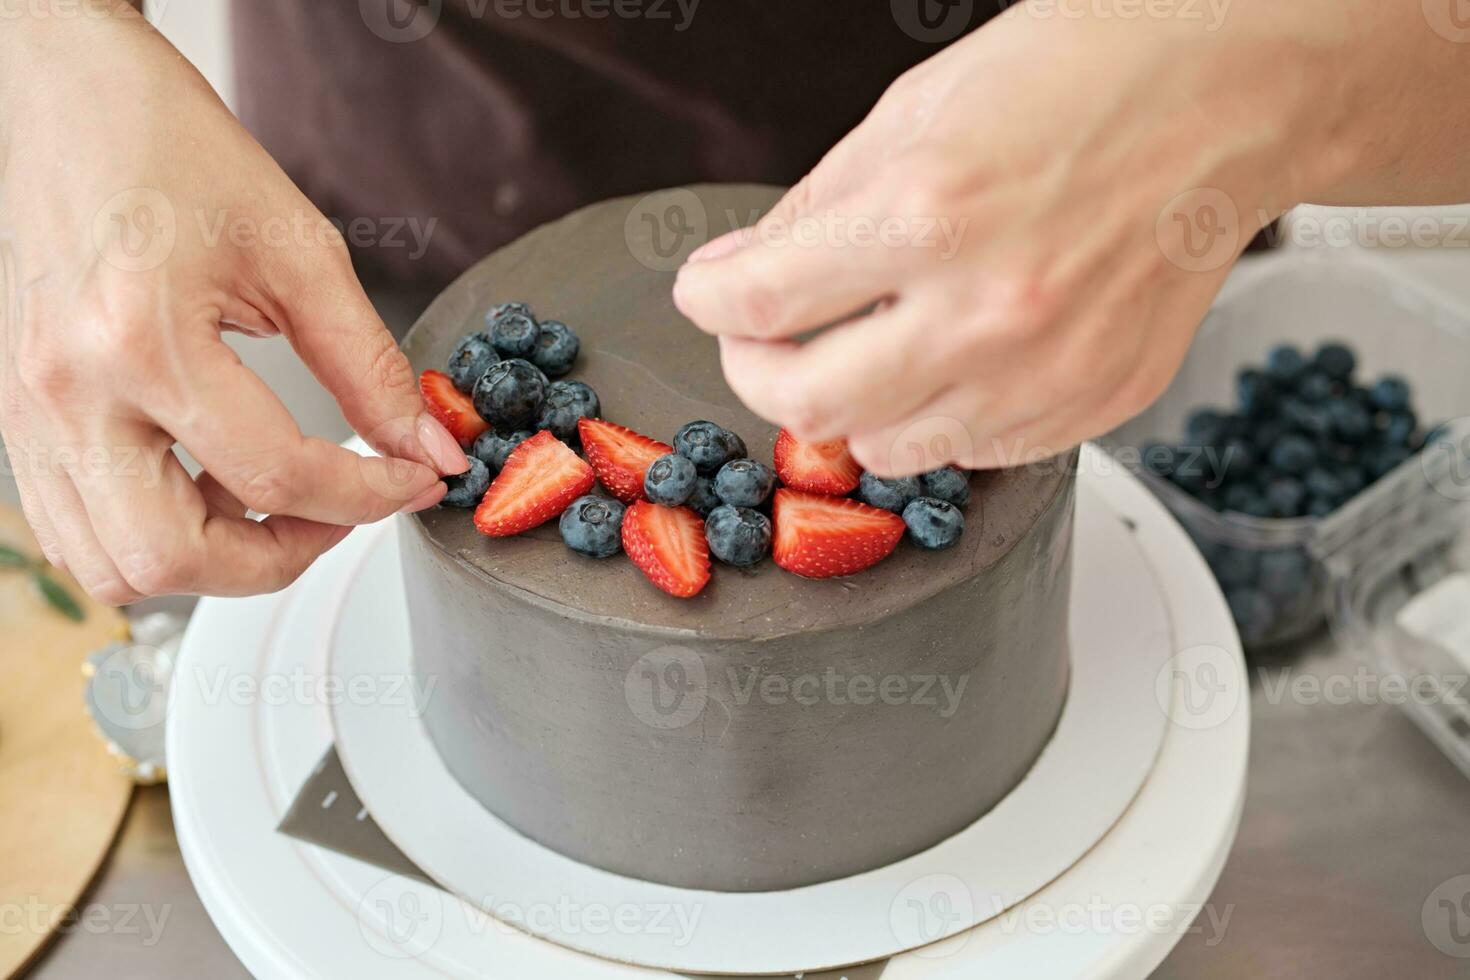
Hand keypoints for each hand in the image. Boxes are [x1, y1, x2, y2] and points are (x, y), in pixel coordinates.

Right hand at [0, 5, 464, 602]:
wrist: (69, 99)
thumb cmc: (171, 150)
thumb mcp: (299, 251)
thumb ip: (370, 365)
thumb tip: (427, 444)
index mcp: (138, 339)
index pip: (274, 476)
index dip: (369, 497)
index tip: (415, 481)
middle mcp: (67, 392)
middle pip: (173, 559)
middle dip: (281, 559)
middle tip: (339, 513)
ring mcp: (29, 414)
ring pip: (114, 567)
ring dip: (210, 561)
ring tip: (270, 499)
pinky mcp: (17, 420)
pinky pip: (78, 530)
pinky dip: (153, 534)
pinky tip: (206, 480)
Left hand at [673, 6, 1332, 475]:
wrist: (1224, 99)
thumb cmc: (1079, 80)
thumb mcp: (913, 111)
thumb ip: (813, 209)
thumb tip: (739, 274)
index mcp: (925, 213)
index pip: (757, 303)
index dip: (707, 300)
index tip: (710, 293)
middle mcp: (983, 310)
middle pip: (803, 406)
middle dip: (755, 371)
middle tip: (762, 340)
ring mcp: (1042, 372)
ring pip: (882, 449)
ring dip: (848, 404)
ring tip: (866, 347)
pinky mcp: (1091, 404)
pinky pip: (972, 453)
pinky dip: (938, 416)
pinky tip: (952, 358)